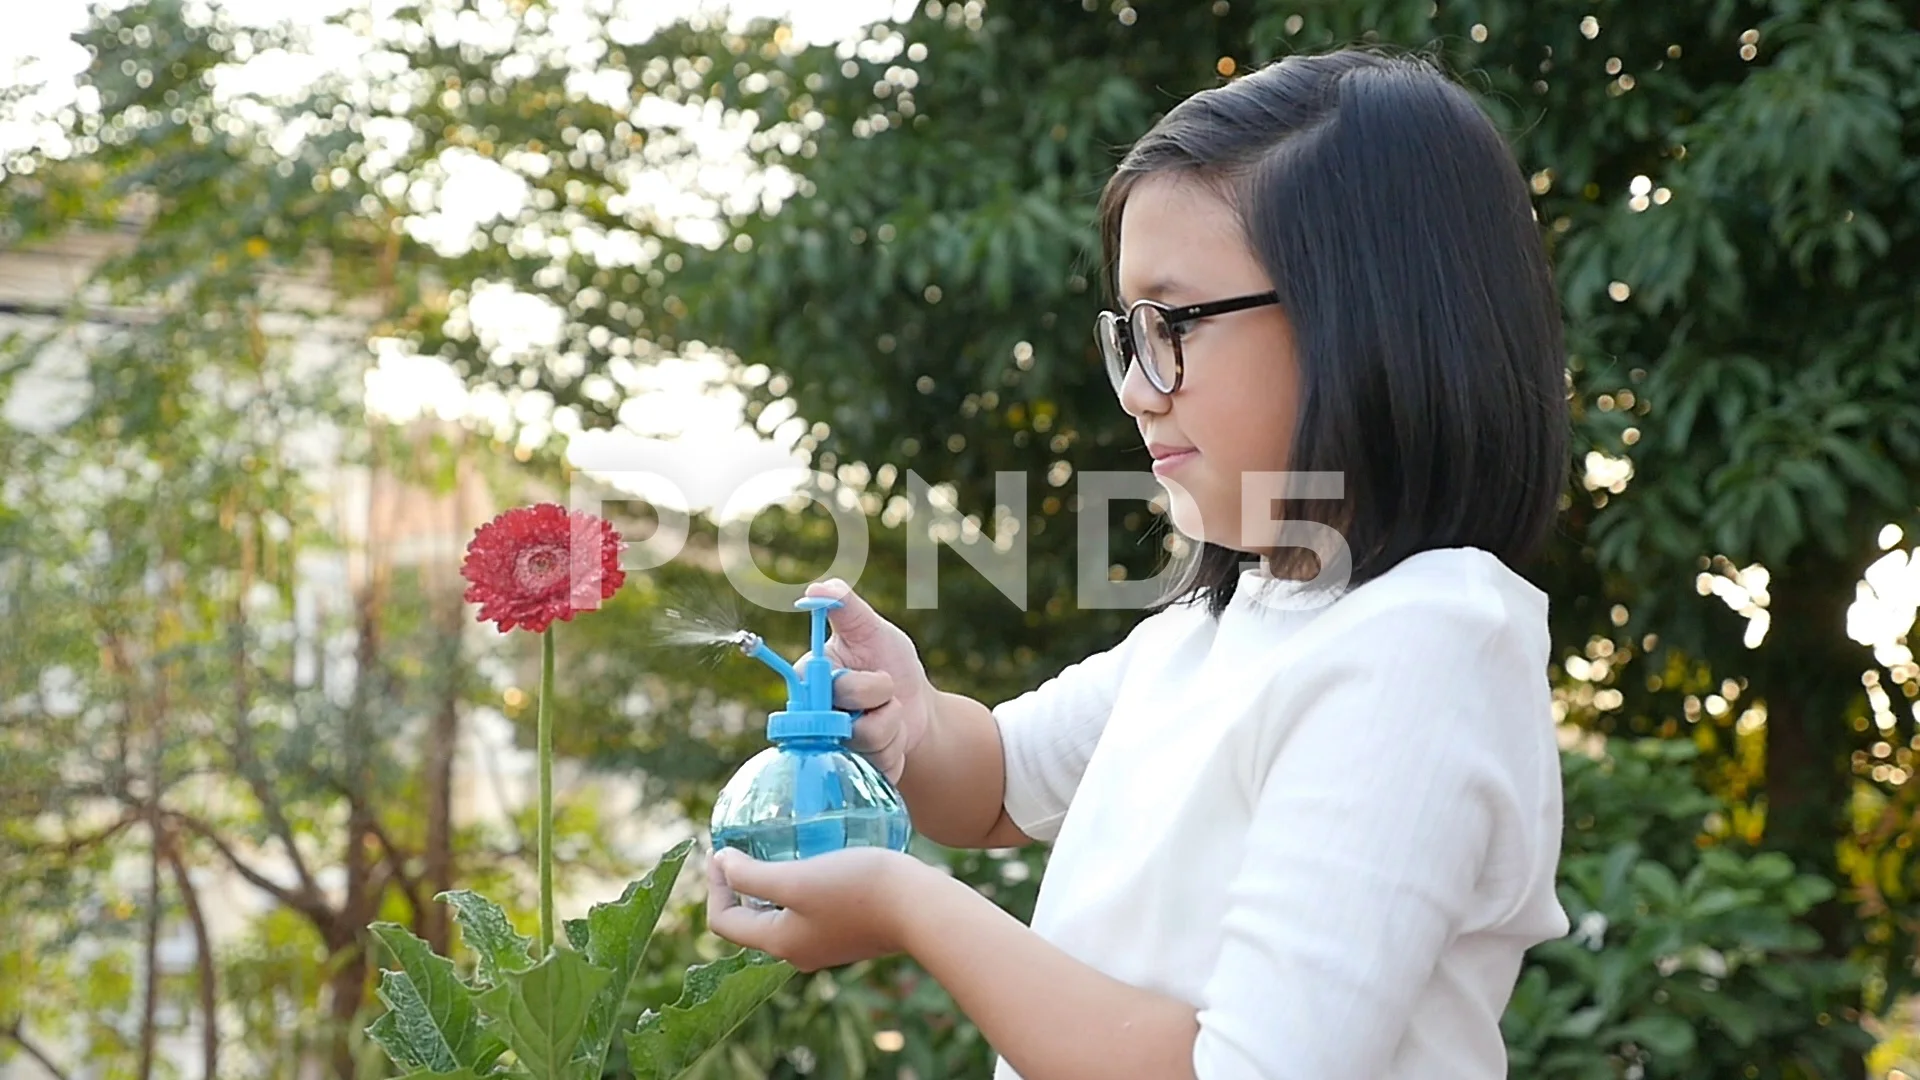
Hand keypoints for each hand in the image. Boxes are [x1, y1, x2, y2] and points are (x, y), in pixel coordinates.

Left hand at [706, 847, 936, 971]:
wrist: (921, 908)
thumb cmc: (858, 891)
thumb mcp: (796, 880)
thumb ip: (752, 876)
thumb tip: (721, 864)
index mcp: (780, 944)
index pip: (725, 922)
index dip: (714, 886)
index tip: (719, 849)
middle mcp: (799, 952)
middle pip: (752, 921)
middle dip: (740, 886)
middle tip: (741, 848)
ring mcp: (827, 944)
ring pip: (782, 915)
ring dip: (770, 886)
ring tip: (775, 849)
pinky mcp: (849, 931)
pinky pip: (810, 910)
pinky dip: (799, 887)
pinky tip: (814, 859)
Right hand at [803, 578, 936, 784]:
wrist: (918, 706)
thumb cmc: (890, 662)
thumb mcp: (873, 629)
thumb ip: (848, 609)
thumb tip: (817, 589)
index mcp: (811, 675)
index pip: (808, 679)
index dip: (840, 679)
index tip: (851, 672)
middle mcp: (814, 712)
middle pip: (840, 708)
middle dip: (877, 691)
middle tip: (883, 684)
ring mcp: (833, 745)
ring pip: (864, 735)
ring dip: (890, 718)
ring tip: (888, 708)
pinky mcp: (854, 769)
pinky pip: (879, 758)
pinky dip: (897, 741)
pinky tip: (893, 735)